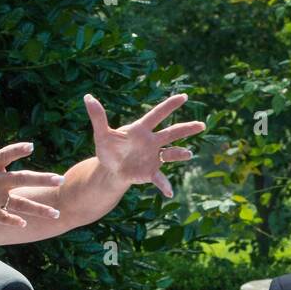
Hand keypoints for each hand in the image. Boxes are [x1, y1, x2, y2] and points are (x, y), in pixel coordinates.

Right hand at [0, 123, 63, 225]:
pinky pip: (4, 218)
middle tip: (60, 179)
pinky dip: (14, 221)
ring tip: (56, 214)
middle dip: (43, 179)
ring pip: (20, 203)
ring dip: (39, 209)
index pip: (6, 154)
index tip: (31, 146)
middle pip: (22, 178)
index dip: (18, 149)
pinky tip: (24, 224)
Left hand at [84, 92, 204, 196]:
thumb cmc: (108, 150)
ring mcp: (153, 157)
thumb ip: (98, 117)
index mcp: (141, 130)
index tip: (183, 97)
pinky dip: (165, 185)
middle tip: (202, 125)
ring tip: (188, 154)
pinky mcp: (151, 172)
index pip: (158, 115)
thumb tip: (88, 97)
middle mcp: (152, 141)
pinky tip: (169, 192)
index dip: (170, 106)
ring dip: (180, 154)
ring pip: (171, 153)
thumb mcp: (102, 134)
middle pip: (172, 133)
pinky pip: (160, 178)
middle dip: (187, 128)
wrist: (111, 169)